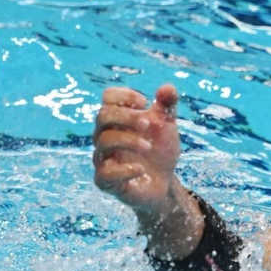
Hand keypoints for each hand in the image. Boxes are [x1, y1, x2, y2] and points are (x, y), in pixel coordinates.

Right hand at [93, 84, 182, 213]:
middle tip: (147, 124)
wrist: (164, 182)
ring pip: (103, 142)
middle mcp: (104, 136)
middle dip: (126, 117)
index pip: (108, 97)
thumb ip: (168, 106)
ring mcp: (103, 159)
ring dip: (128, 141)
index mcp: (117, 119)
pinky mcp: (106, 182)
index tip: (144, 102)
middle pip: (102, 116)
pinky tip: (141, 169)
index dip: (124, 96)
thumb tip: (167, 88)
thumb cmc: (160, 150)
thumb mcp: (167, 125)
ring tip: (148, 146)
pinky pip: (105, 174)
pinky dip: (123, 170)